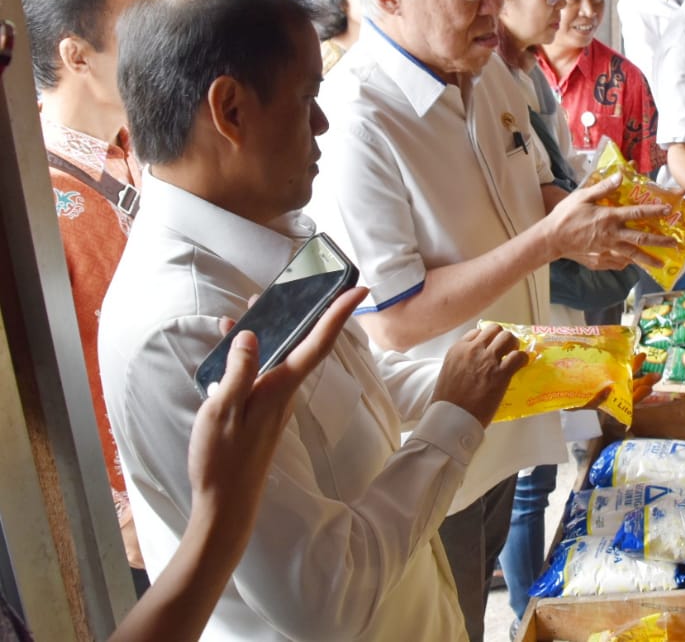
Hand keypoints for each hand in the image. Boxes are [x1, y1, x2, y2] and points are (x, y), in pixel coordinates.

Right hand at [190, 287, 368, 548]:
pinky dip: (247, 353)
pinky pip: (261, 370)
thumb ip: (239, 370)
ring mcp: (273, 401)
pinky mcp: (260, 409)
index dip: (338, 313)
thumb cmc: (222, 461)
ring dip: (269, 329)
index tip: (360, 289)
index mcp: (281, 387)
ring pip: (277, 354)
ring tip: (251, 303)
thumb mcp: (223, 411)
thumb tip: (251, 335)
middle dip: (304, 310)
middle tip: (304, 282)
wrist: (226, 504)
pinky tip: (228, 342)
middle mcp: (284, 391)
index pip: (318, 342)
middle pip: (301, 341)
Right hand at [431, 322, 528, 425]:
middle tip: (506, 350)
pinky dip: (522, 359)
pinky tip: (521, 365)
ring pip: (507, 337)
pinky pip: (518, 356)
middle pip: (494, 329)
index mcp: (458, 350)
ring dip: (514, 345)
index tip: (491, 347)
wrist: (451, 418)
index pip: (477, 332)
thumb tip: (474, 366)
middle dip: (502, 338)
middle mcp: (473, 350)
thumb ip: (462, 364)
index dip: (487, 339)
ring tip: (514, 356)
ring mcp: (487, 360)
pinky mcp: (500, 373)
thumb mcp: (449, 373)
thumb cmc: (448, 402)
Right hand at [547, 174, 675, 267]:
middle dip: (659, 241)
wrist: (551, 239)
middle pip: (640, 239)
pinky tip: (633, 263)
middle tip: (675, 244)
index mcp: (609, 217)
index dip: (654, 211)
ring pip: (632, 255)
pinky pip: (618, 262)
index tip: (668, 210)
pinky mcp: (600, 260)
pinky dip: (627, 263)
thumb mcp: (582, 196)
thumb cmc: (565, 215)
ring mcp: (607, 250)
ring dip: (648, 259)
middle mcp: (612, 235)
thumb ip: (603, 188)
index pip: (637, 214)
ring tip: (661, 263)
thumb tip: (621, 176)